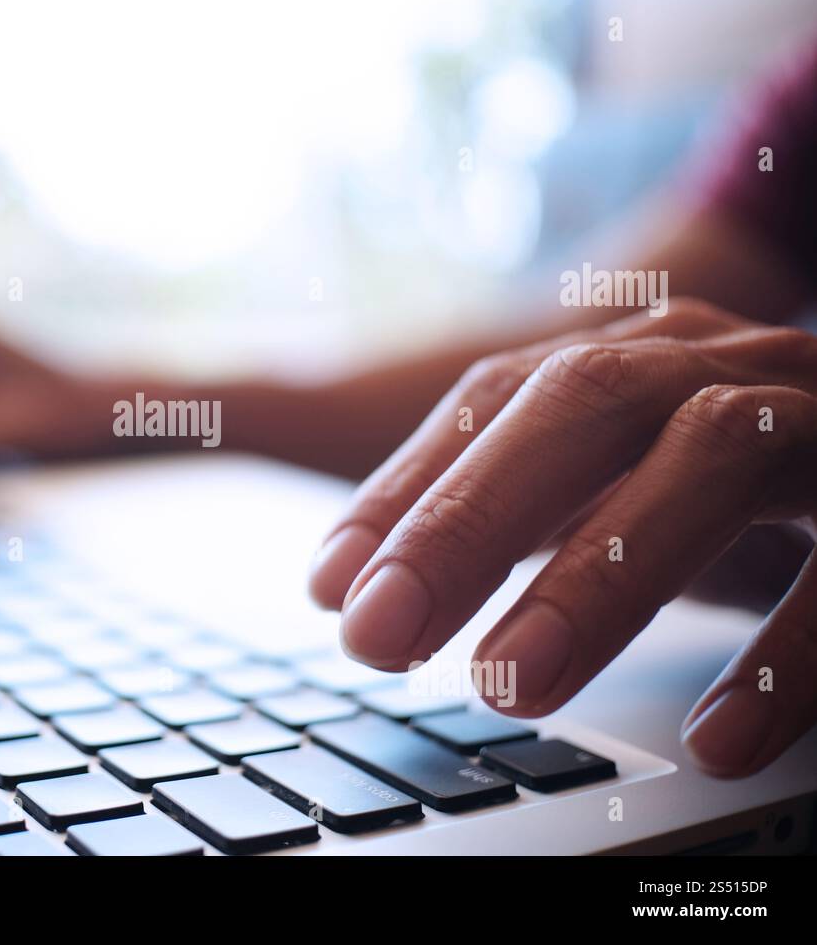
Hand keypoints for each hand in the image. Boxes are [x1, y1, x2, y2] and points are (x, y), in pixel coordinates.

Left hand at [308, 300, 816, 777]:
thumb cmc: (762, 472)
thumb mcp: (631, 475)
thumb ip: (519, 511)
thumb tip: (358, 578)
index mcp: (642, 361)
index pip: (498, 400)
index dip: (407, 486)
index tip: (330, 584)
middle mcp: (724, 367)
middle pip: (582, 406)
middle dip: (468, 518)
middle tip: (377, 634)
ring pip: (710, 458)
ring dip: (599, 576)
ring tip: (509, 685)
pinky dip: (785, 658)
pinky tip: (716, 738)